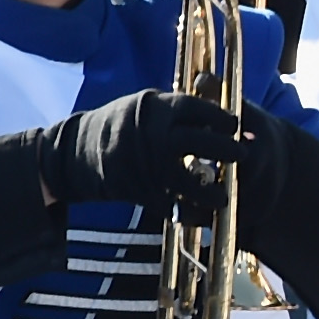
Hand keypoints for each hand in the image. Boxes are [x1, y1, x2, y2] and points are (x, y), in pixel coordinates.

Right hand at [43, 90, 249, 208]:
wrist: (76, 153)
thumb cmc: (120, 124)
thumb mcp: (146, 105)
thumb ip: (179, 110)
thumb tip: (221, 117)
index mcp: (156, 108)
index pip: (198, 109)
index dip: (221, 118)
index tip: (235, 125)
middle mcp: (152, 135)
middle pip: (200, 143)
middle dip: (227, 150)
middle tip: (243, 155)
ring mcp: (146, 164)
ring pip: (188, 180)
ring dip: (211, 191)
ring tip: (224, 196)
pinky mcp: (139, 189)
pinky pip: (170, 204)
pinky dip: (187, 211)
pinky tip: (199, 212)